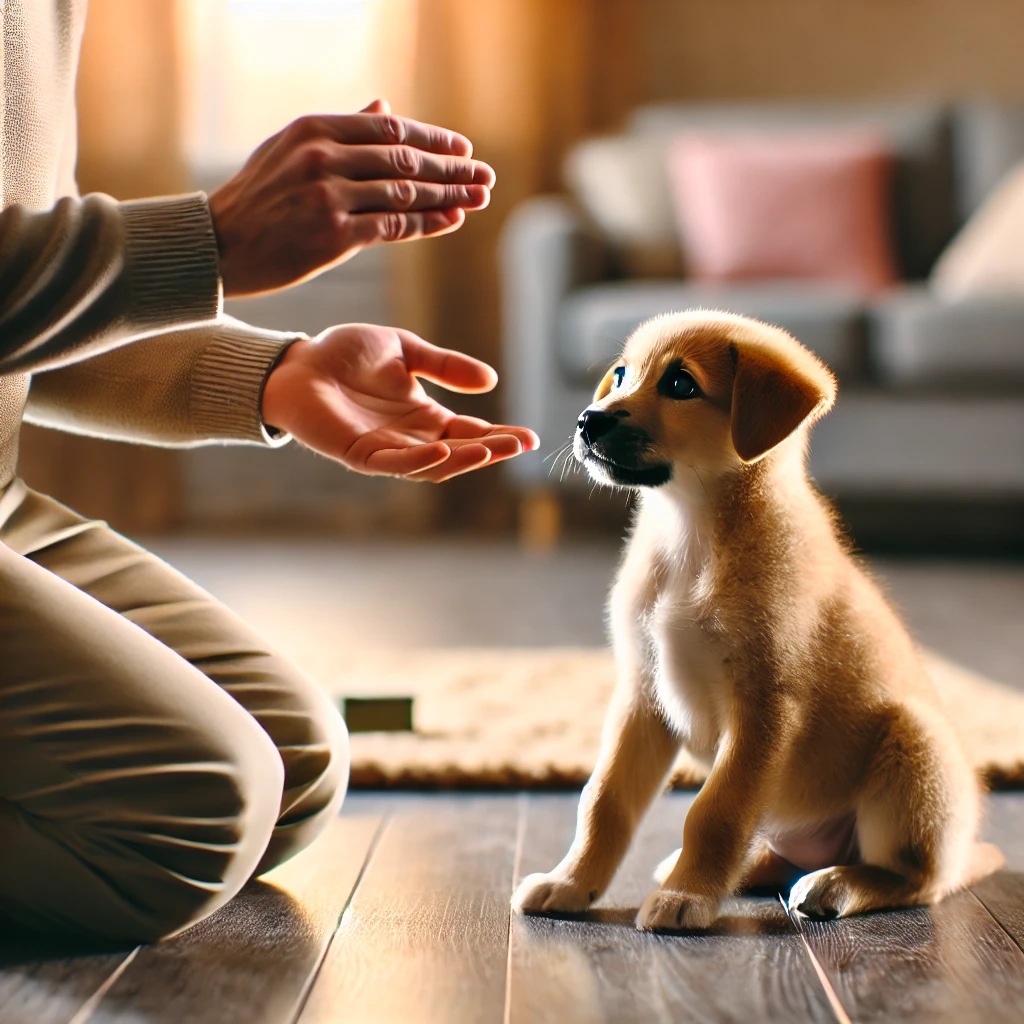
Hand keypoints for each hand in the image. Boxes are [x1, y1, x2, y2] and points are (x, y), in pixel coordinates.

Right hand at [209, 99, 494, 296]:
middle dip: (452, 170)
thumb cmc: (256, 199)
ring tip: (478, 199)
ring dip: (449, 198)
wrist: (219, 246)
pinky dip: (427, 225)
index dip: (432, 140)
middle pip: (404, 161)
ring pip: (405, 195)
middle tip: (485, 176)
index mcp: (315, 130)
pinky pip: (392, 228)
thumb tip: (384, 107)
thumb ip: (340, 130)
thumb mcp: (289, 149)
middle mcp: (324, 159)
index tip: (463, 149)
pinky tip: (452, 221)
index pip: (390, 129)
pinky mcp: (332, 236)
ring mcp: (328, 198)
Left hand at [261, 324, 538, 481]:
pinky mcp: (360, 455)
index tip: (530, 436)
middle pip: (460, 451)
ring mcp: (386, 450)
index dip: (500, 435)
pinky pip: (395, 463)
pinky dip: (420, 460)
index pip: (470, 431)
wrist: (296, 361)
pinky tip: (444, 449)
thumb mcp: (405, 350)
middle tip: (522, 444)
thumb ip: (445, 365)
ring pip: (433, 463)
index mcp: (423, 416)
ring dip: (463, 459)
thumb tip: (492, 381)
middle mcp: (410, 438)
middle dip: (492, 449)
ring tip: (492, 449)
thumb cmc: (345, 354)